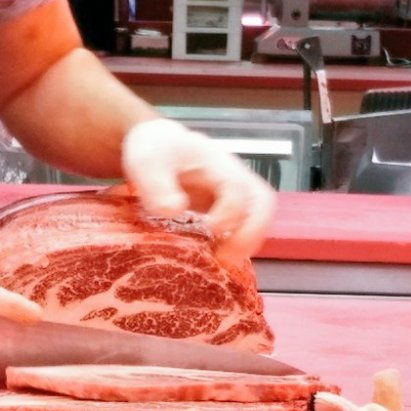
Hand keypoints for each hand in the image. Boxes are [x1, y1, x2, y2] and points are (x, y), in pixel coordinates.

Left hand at [121, 118, 276, 260]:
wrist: (162, 148)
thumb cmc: (158, 152)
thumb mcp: (147, 162)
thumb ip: (157, 185)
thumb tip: (173, 210)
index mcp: (216, 163)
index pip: (237, 187)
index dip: (230, 211)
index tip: (211, 228)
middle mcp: (234, 177)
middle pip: (263, 202)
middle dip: (251, 232)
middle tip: (228, 256)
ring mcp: (236, 194)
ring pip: (259, 216)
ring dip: (248, 242)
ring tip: (224, 262)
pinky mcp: (230, 209)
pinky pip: (246, 226)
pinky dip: (238, 244)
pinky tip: (217, 257)